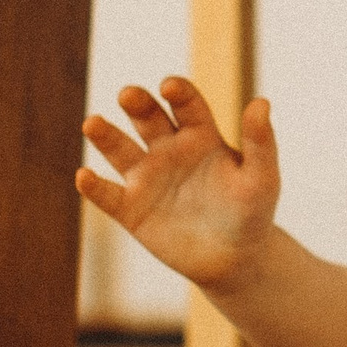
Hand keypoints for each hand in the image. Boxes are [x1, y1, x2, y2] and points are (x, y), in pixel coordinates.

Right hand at [78, 79, 280, 292]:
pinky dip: (93, 185)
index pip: (186, 104)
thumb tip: (262, 102)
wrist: (234, 259)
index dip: (178, 92)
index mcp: (200, 135)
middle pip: (148, 118)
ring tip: (93, 123)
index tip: (170, 87)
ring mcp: (147, 178)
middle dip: (138, 104)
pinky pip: (107, 194)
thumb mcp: (262, 178)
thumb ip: (261, 142)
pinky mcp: (130, 209)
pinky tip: (85, 176)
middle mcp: (168, 149)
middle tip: (129, 95)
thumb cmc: (252, 213)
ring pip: (120, 149)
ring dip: (105, 135)